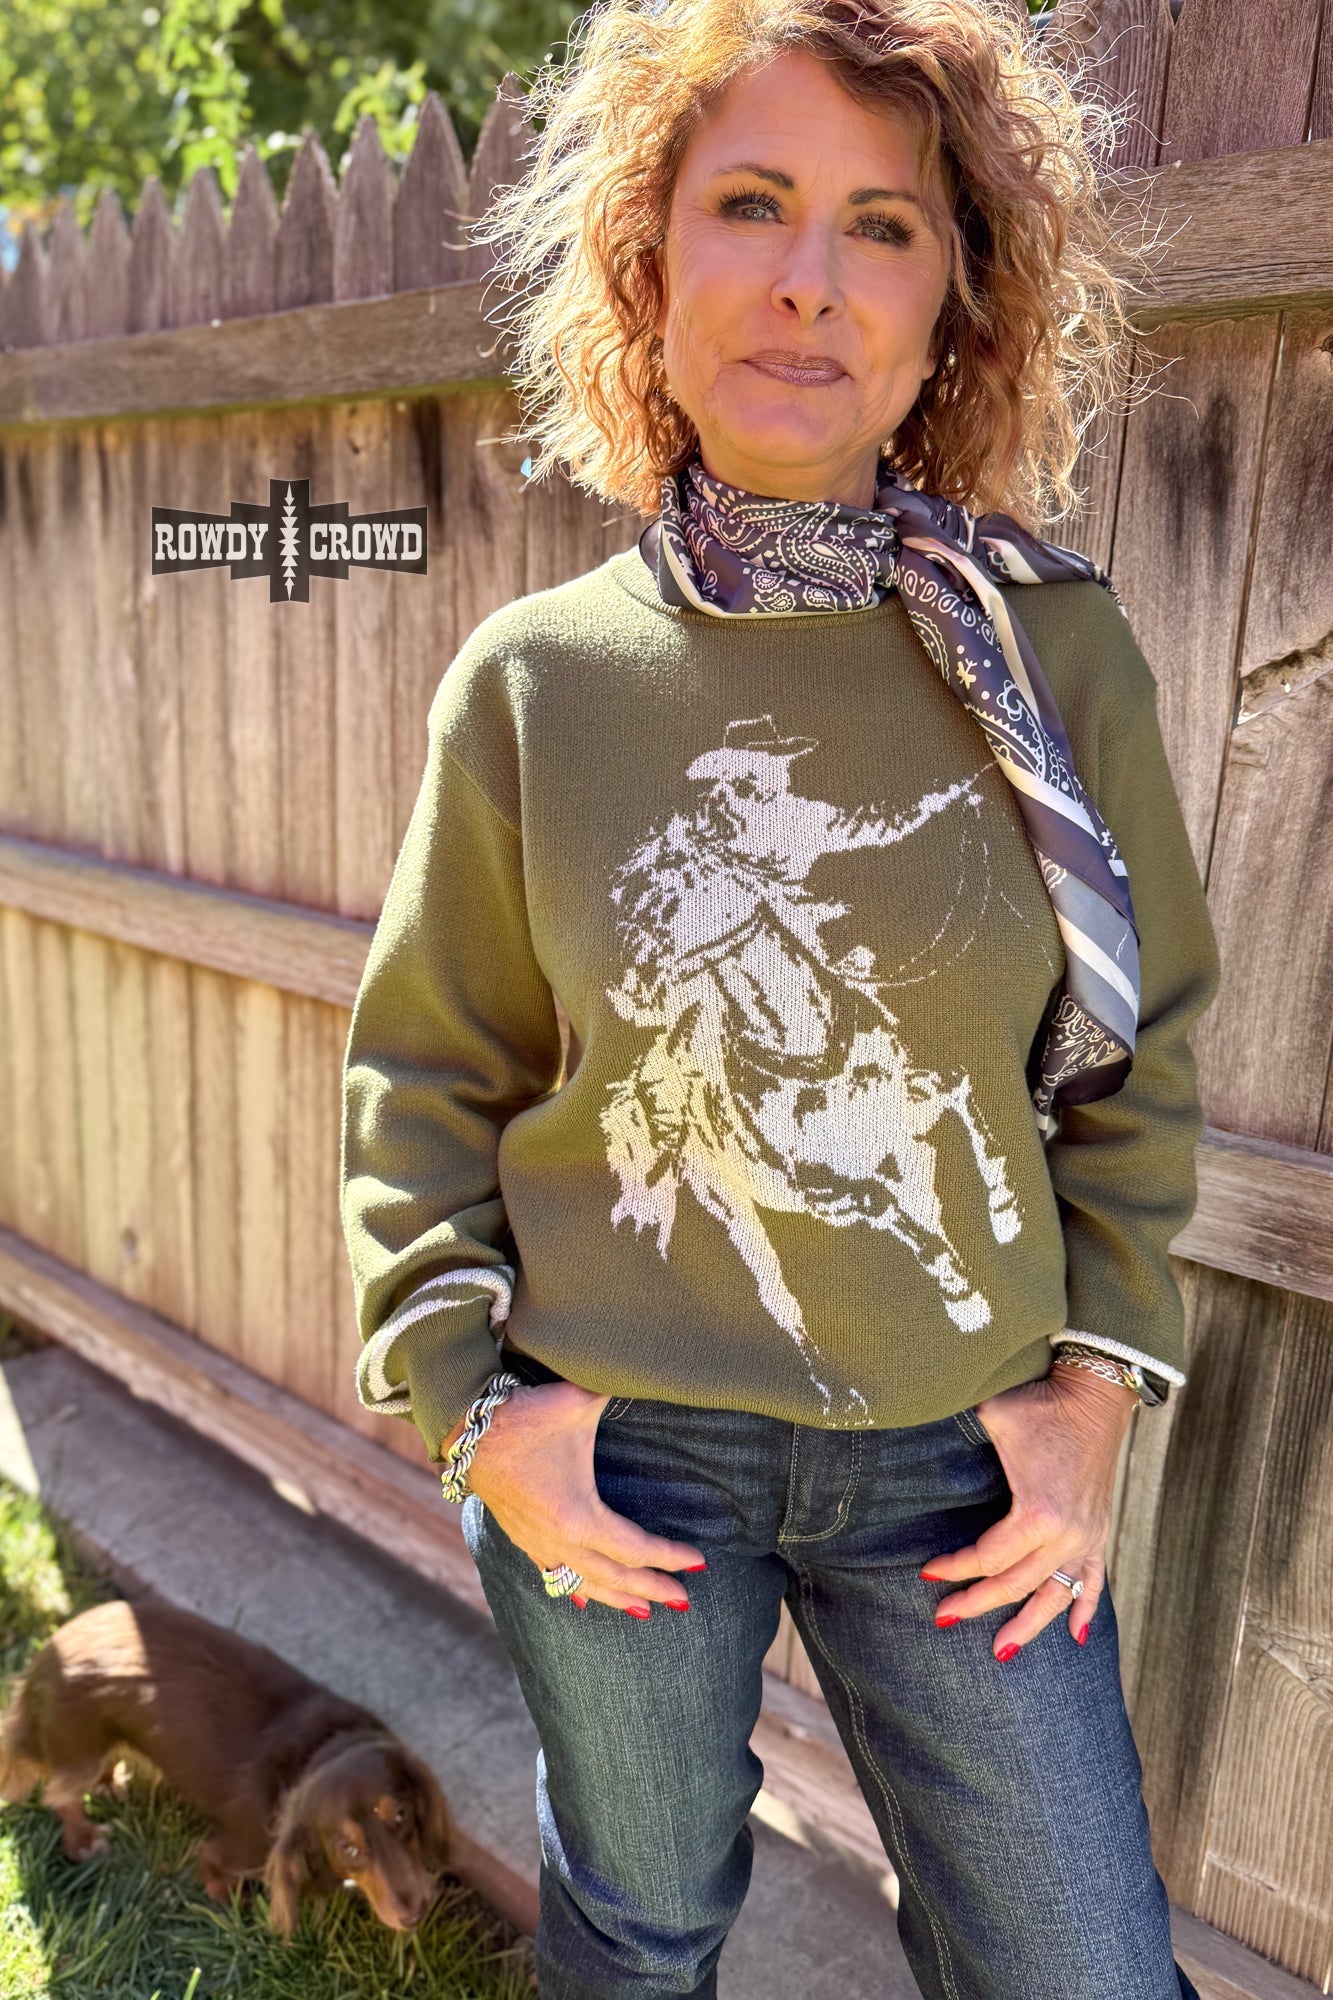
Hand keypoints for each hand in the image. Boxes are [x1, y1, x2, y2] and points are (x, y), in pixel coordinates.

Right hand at [441, 1381, 706, 1617]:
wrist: (465, 1430)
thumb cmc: (525, 1416)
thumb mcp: (578, 1400)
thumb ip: (619, 1386)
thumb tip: (654, 1367)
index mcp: (578, 1516)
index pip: (636, 1549)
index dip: (669, 1557)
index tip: (698, 1564)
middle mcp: (559, 1541)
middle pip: (616, 1577)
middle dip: (653, 1589)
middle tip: (684, 1601)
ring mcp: (538, 1544)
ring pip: (585, 1584)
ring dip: (618, 1597)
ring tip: (646, 1611)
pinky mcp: (521, 1538)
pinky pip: (555, 1577)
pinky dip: (578, 1590)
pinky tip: (587, 1598)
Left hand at [920, 1364, 1135, 1658]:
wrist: (1093, 1396)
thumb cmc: (1039, 1404)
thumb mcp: (992, 1417)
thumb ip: (956, 1434)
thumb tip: (911, 1430)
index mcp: (1037, 1512)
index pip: (988, 1557)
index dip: (955, 1569)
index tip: (927, 1574)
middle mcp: (1065, 1533)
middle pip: (1016, 1584)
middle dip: (978, 1604)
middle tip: (945, 1619)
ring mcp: (1086, 1536)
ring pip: (1055, 1595)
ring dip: (1029, 1626)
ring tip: (1003, 1653)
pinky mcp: (1099, 1531)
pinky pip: (1094, 1580)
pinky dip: (1086, 1609)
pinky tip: (1077, 1638)